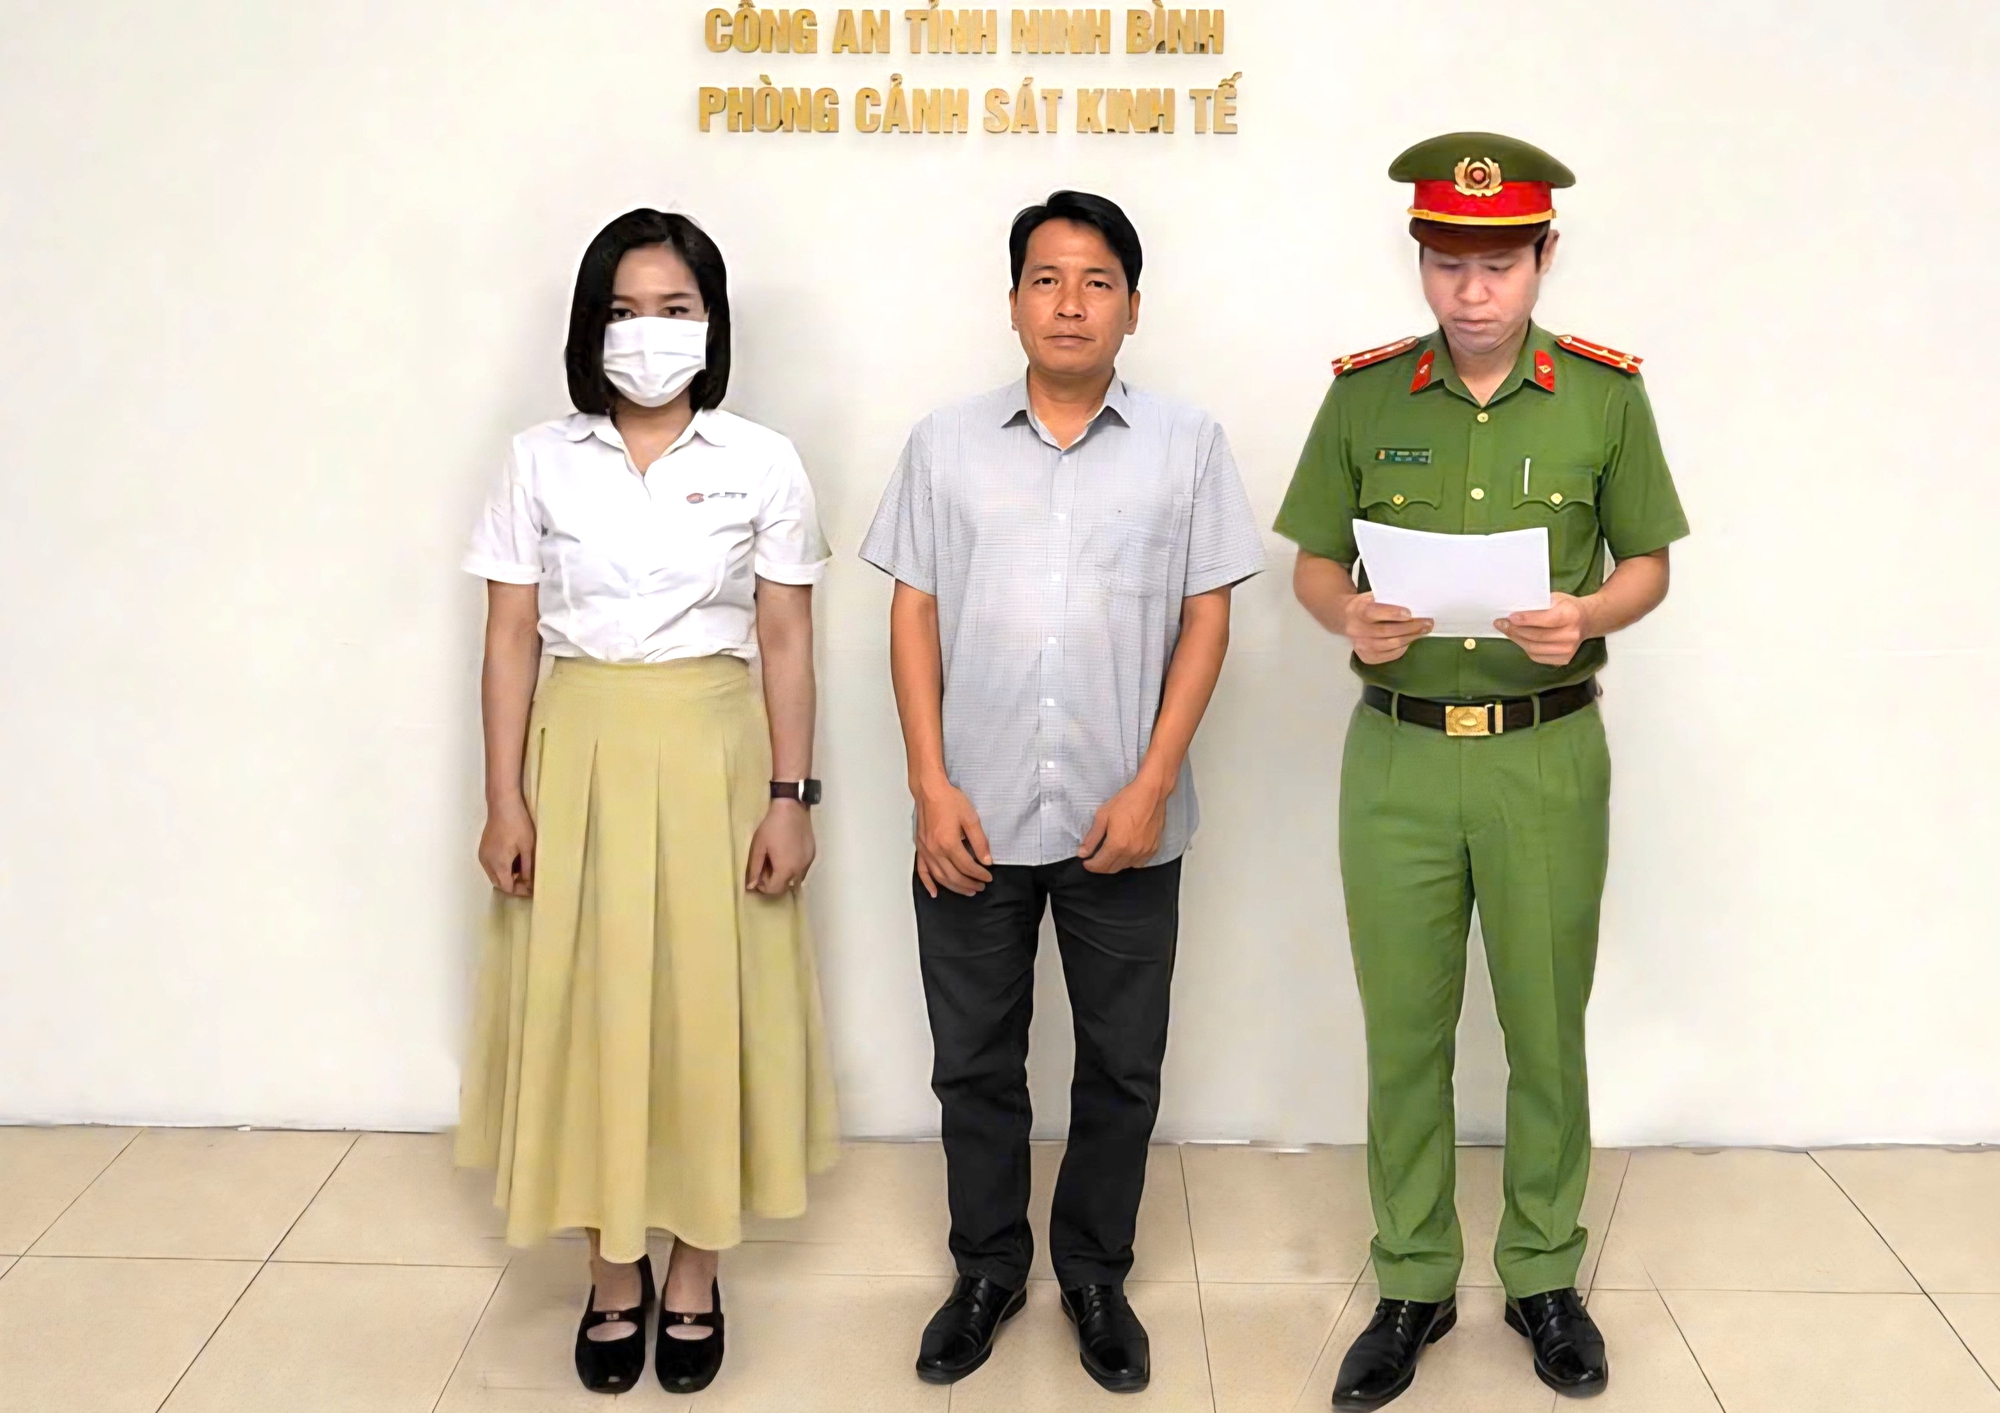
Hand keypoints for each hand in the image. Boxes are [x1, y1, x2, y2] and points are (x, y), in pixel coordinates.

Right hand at [478, 796, 535, 896]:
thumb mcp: (527, 847)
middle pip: (499, 883)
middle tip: (528, 881)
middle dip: (513, 885)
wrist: (503, 805)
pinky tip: (512, 862)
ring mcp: (483, 855)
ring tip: (522, 872)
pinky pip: (491, 866)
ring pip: (494, 875)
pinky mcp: (483, 849)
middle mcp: (487, 862)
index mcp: (498, 864)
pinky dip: (500, 869)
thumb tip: (529, 883)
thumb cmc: (518, 824)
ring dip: (506, 877)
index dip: (519, 890)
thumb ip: (527, 868)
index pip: (507, 887)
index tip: (531, 889)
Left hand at [746, 799, 815, 894]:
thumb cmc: (771, 827)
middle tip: (766, 867)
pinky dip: (793, 867)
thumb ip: (755, 869)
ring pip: (795, 878)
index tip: (758, 876)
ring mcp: (808, 862)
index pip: (774, 890)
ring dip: (785, 875)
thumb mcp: (758, 847)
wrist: (791, 808)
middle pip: (786, 886)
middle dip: (774, 882)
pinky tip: (787, 853)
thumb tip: (752, 886)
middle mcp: (800, 870)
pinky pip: (802, 868)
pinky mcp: (812, 854)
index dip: (763, 887)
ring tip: (777, 860)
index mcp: (785, 869)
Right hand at [913, 775, 993, 897]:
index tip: (988, 877)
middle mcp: (935, 851)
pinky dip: (928, 883)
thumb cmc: (950, 801)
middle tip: (980, 887)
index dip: (979, 874)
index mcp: (949, 843)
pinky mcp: (920, 848)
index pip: (967, 866)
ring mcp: (926, 851)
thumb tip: (987, 860)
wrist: (930, 791)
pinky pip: (922, 870)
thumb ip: (980, 841)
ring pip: (940, 877)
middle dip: (969, 884)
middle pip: (953, 876)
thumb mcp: (971, 818)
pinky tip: (934, 892)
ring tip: (966, 891)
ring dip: (954, 887)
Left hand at [1079, 774, 1169, 873]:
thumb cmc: (1126, 801)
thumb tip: (1082, 853)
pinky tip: (1125, 853)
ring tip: (1109, 855)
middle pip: (1112, 868)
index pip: (1100, 864)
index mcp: (1117, 845)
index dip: (1090, 866)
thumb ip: (1092, 837)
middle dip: (1101, 867)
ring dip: (1115, 864)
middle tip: (1094, 859)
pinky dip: (1129, 862)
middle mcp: (1131, 852)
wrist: (1151, 793)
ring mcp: (1144, 852)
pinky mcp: (1153, 849)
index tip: (1085, 862)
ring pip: (1125, 867)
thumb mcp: (1103, 816)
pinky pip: (1139, 863)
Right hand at [1343, 592, 1433, 664]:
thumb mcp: (1372, 596)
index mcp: (1357, 611)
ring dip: (1410, 638)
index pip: (1373, 613)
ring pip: (1389, 645)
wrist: (1347, 618)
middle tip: (1427, 623)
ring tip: (1424, 631)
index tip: (1409, 613)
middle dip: (1409, 628)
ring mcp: (1360, 646)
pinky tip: (1410, 640)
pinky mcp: (1366, 657)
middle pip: (1385, 631)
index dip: (1392, 613)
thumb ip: (1388, 599)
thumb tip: (1414, 602)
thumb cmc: (1366, 604)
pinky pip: (1390, 655)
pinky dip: (1403, 648)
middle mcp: (1357, 630)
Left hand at [1498, 593, 1592, 665]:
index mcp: (1571, 615)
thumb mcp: (1555, 598)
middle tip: (1501, 623)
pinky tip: (1519, 639)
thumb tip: (1513, 610)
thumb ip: (1538, 604)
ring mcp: (1568, 649)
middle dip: (1515, 630)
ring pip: (1534, 648)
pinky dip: (1525, 647)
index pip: (1546, 619)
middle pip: (1537, 636)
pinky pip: (1537, 656)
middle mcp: (1572, 634)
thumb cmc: (1566, 606)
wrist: (1586, 620)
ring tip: (1506, 630)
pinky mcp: (1563, 659)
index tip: (1510, 617)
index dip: (1527, 619)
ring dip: (1517, 639)